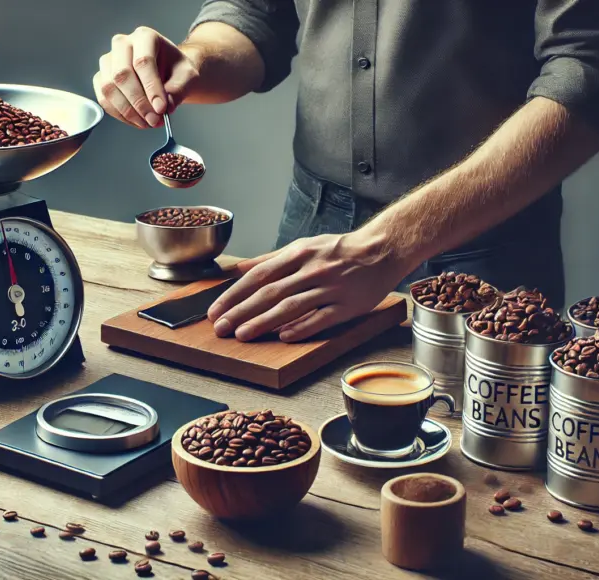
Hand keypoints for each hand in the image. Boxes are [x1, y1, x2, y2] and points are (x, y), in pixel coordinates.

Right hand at [93, 26, 198, 128]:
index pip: (143, 61)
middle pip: (122, 74)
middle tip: (154, 119)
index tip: (161, 108)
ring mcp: (108, 61)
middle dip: (138, 102)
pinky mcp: (101, 78)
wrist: (169, 73)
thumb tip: (165, 107)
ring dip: (128, 111)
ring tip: (148, 122)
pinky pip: (104, 99)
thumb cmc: (176, 70)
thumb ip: (178, 91)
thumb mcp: (186, 78)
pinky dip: (120, 114)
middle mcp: (122, 44)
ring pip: (109, 88)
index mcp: (145, 36)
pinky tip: (137, 120)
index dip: (151, 88)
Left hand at [207, 231, 408, 342]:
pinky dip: (301, 328)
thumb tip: (239, 268)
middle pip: (270, 292)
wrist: (382, 250)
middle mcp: (311, 270)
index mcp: (297, 254)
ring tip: (242, 334)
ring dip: (264, 322)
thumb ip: (270, 259)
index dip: (234, 294)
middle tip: (220, 327)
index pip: (258, 276)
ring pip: (291, 307)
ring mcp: (330, 288)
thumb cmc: (339, 250)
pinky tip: (283, 337)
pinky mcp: (347, 305)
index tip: (216, 310)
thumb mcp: (303, 246)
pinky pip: (321, 318)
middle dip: (241, 311)